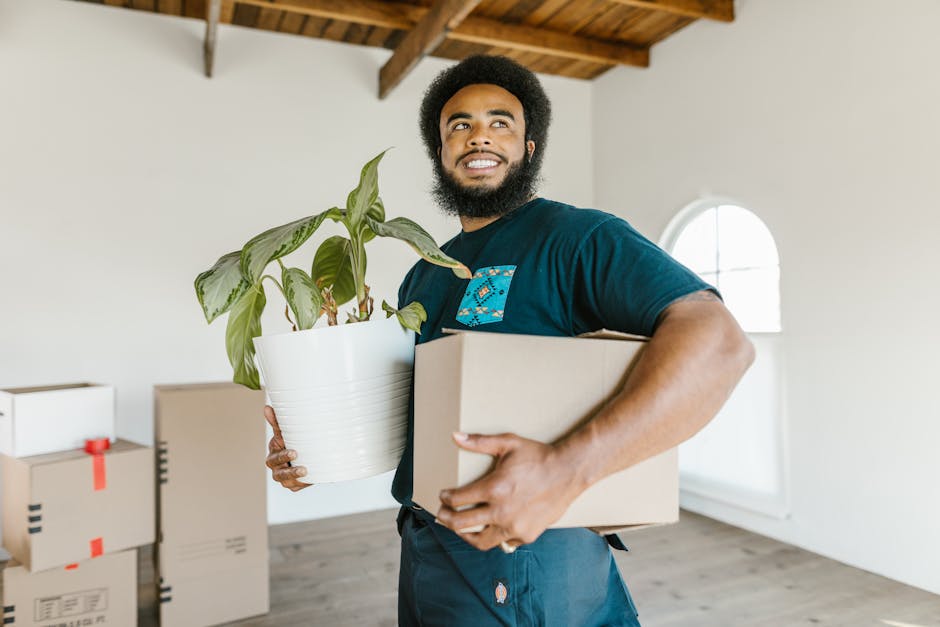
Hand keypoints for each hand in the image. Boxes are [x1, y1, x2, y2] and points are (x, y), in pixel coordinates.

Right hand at [264, 405, 310, 490]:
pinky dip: (301, 483)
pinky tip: (309, 480)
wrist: (306, 453)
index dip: (284, 456)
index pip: (276, 454)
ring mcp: (282, 476)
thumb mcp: (287, 432)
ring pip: (285, 480)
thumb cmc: (293, 440)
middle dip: (289, 468)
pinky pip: (295, 486)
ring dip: (295, 477)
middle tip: (302, 466)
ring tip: (305, 472)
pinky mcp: (292, 484)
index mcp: (274, 451)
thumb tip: (267, 408)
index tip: (295, 453)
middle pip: (279, 470)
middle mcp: (275, 465)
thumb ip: (278, 423)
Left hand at [434, 432, 582, 551]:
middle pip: (461, 524)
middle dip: (446, 519)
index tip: (443, 496)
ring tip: (461, 529)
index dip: (445, 499)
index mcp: (494, 488)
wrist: (569, 471)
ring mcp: (514, 527)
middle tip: (443, 515)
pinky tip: (490, 528)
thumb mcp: (508, 443)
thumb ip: (480, 442)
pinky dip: (494, 536)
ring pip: (480, 541)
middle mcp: (502, 512)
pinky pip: (504, 542)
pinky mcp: (527, 535)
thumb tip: (455, 437)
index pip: (457, 500)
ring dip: (466, 535)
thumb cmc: (538, 456)